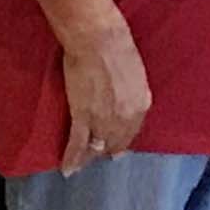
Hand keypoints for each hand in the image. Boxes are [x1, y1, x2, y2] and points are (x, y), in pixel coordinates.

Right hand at [54, 11, 152, 173]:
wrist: (99, 40)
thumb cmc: (118, 45)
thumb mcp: (135, 71)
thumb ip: (133, 91)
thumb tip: (126, 97)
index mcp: (141, 104)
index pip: (132, 131)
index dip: (123, 140)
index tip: (117, 147)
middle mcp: (126, 118)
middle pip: (115, 142)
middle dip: (107, 150)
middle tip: (100, 155)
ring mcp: (104, 120)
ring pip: (96, 147)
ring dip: (88, 157)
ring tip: (82, 165)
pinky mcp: (83, 117)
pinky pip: (78, 144)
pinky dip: (72, 158)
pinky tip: (67, 169)